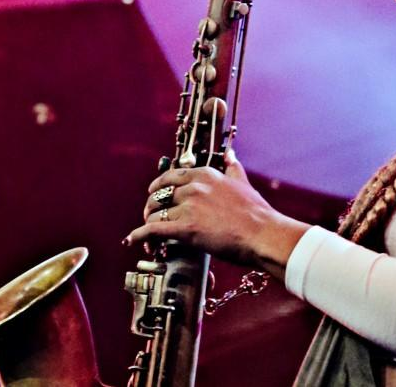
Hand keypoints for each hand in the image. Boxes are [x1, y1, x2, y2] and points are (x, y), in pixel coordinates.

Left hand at [123, 151, 308, 278]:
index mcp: (206, 174)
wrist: (263, 234)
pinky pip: (153, 230)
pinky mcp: (186, 228)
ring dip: (148, 224)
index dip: (158, 185)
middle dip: (152, 207)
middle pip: (159, 195)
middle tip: (151, 216)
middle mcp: (194, 187)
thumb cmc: (256, 212)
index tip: (154, 192)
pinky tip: (132, 240)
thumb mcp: (243, 183)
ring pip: (155, 213)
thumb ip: (233, 167)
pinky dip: (139, 235)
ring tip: (148, 235)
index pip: (171, 176)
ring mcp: (189, 207)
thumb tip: (230, 154)